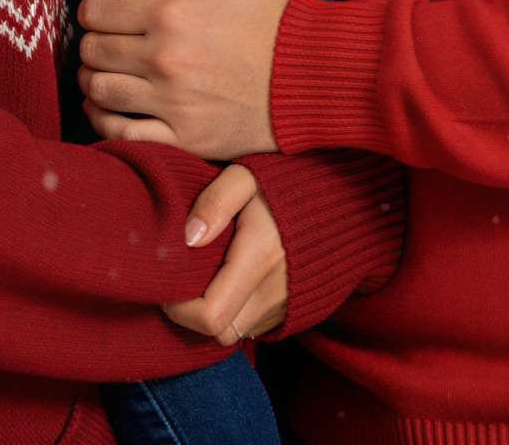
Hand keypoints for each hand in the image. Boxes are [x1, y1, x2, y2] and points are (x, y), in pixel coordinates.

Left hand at [75, 0, 292, 159]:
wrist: (318, 73)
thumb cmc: (278, 14)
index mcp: (171, 12)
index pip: (96, 10)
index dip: (95, 7)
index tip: (108, 11)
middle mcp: (164, 59)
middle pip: (92, 51)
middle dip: (94, 41)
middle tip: (108, 40)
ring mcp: (173, 103)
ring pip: (98, 91)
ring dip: (94, 79)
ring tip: (106, 71)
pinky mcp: (186, 138)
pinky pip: (120, 135)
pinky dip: (103, 122)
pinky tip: (108, 109)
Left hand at [162, 165, 288, 344]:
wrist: (339, 198)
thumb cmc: (284, 182)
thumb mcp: (246, 176)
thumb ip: (216, 201)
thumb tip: (188, 237)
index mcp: (259, 259)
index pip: (209, 315)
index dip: (179, 309)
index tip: (169, 282)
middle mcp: (275, 291)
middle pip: (219, 333)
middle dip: (192, 315)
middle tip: (181, 281)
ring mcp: (287, 304)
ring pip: (237, 332)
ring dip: (215, 314)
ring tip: (206, 278)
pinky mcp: (294, 309)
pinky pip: (254, 325)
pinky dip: (236, 312)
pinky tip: (230, 281)